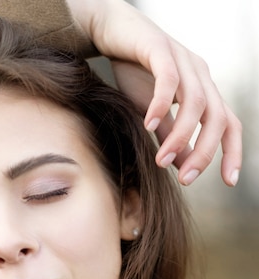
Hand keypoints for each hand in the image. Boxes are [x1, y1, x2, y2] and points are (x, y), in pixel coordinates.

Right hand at [66, 0, 241, 186]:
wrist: (111, 32)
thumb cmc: (134, 72)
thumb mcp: (155, 113)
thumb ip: (170, 137)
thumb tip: (184, 166)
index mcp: (204, 90)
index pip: (228, 124)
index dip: (232, 152)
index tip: (229, 181)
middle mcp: (200, 74)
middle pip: (217, 118)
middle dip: (204, 152)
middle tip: (185, 180)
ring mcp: (183, 59)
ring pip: (195, 102)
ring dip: (180, 136)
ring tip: (161, 161)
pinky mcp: (160, 48)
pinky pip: (167, 79)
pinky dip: (161, 104)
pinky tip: (149, 125)